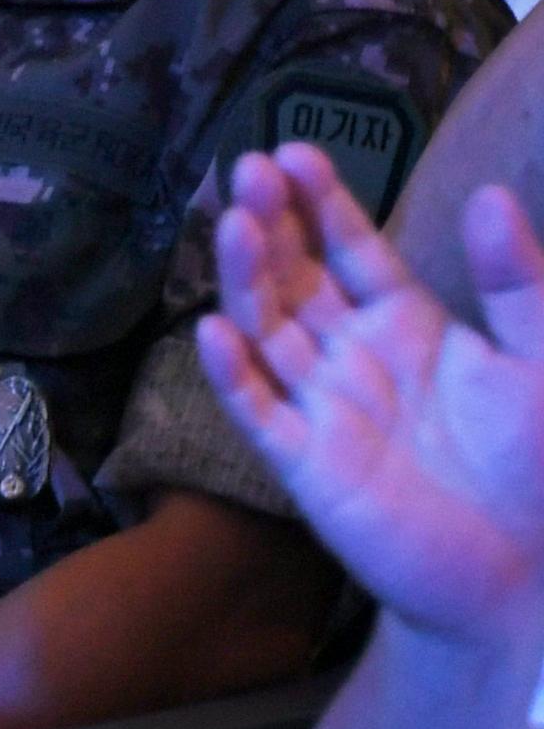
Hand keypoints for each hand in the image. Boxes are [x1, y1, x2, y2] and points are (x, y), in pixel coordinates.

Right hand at [201, 144, 543, 643]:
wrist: (527, 576)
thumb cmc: (542, 469)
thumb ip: (519, 286)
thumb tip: (486, 194)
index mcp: (411, 326)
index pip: (353, 250)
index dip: (323, 203)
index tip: (295, 152)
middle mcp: (355, 358)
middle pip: (297, 278)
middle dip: (272, 224)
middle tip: (250, 169)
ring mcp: (323, 408)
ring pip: (269, 330)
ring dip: (246, 278)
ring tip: (233, 223)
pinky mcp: (305, 464)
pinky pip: (258, 412)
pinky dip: (233, 374)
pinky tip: (217, 331)